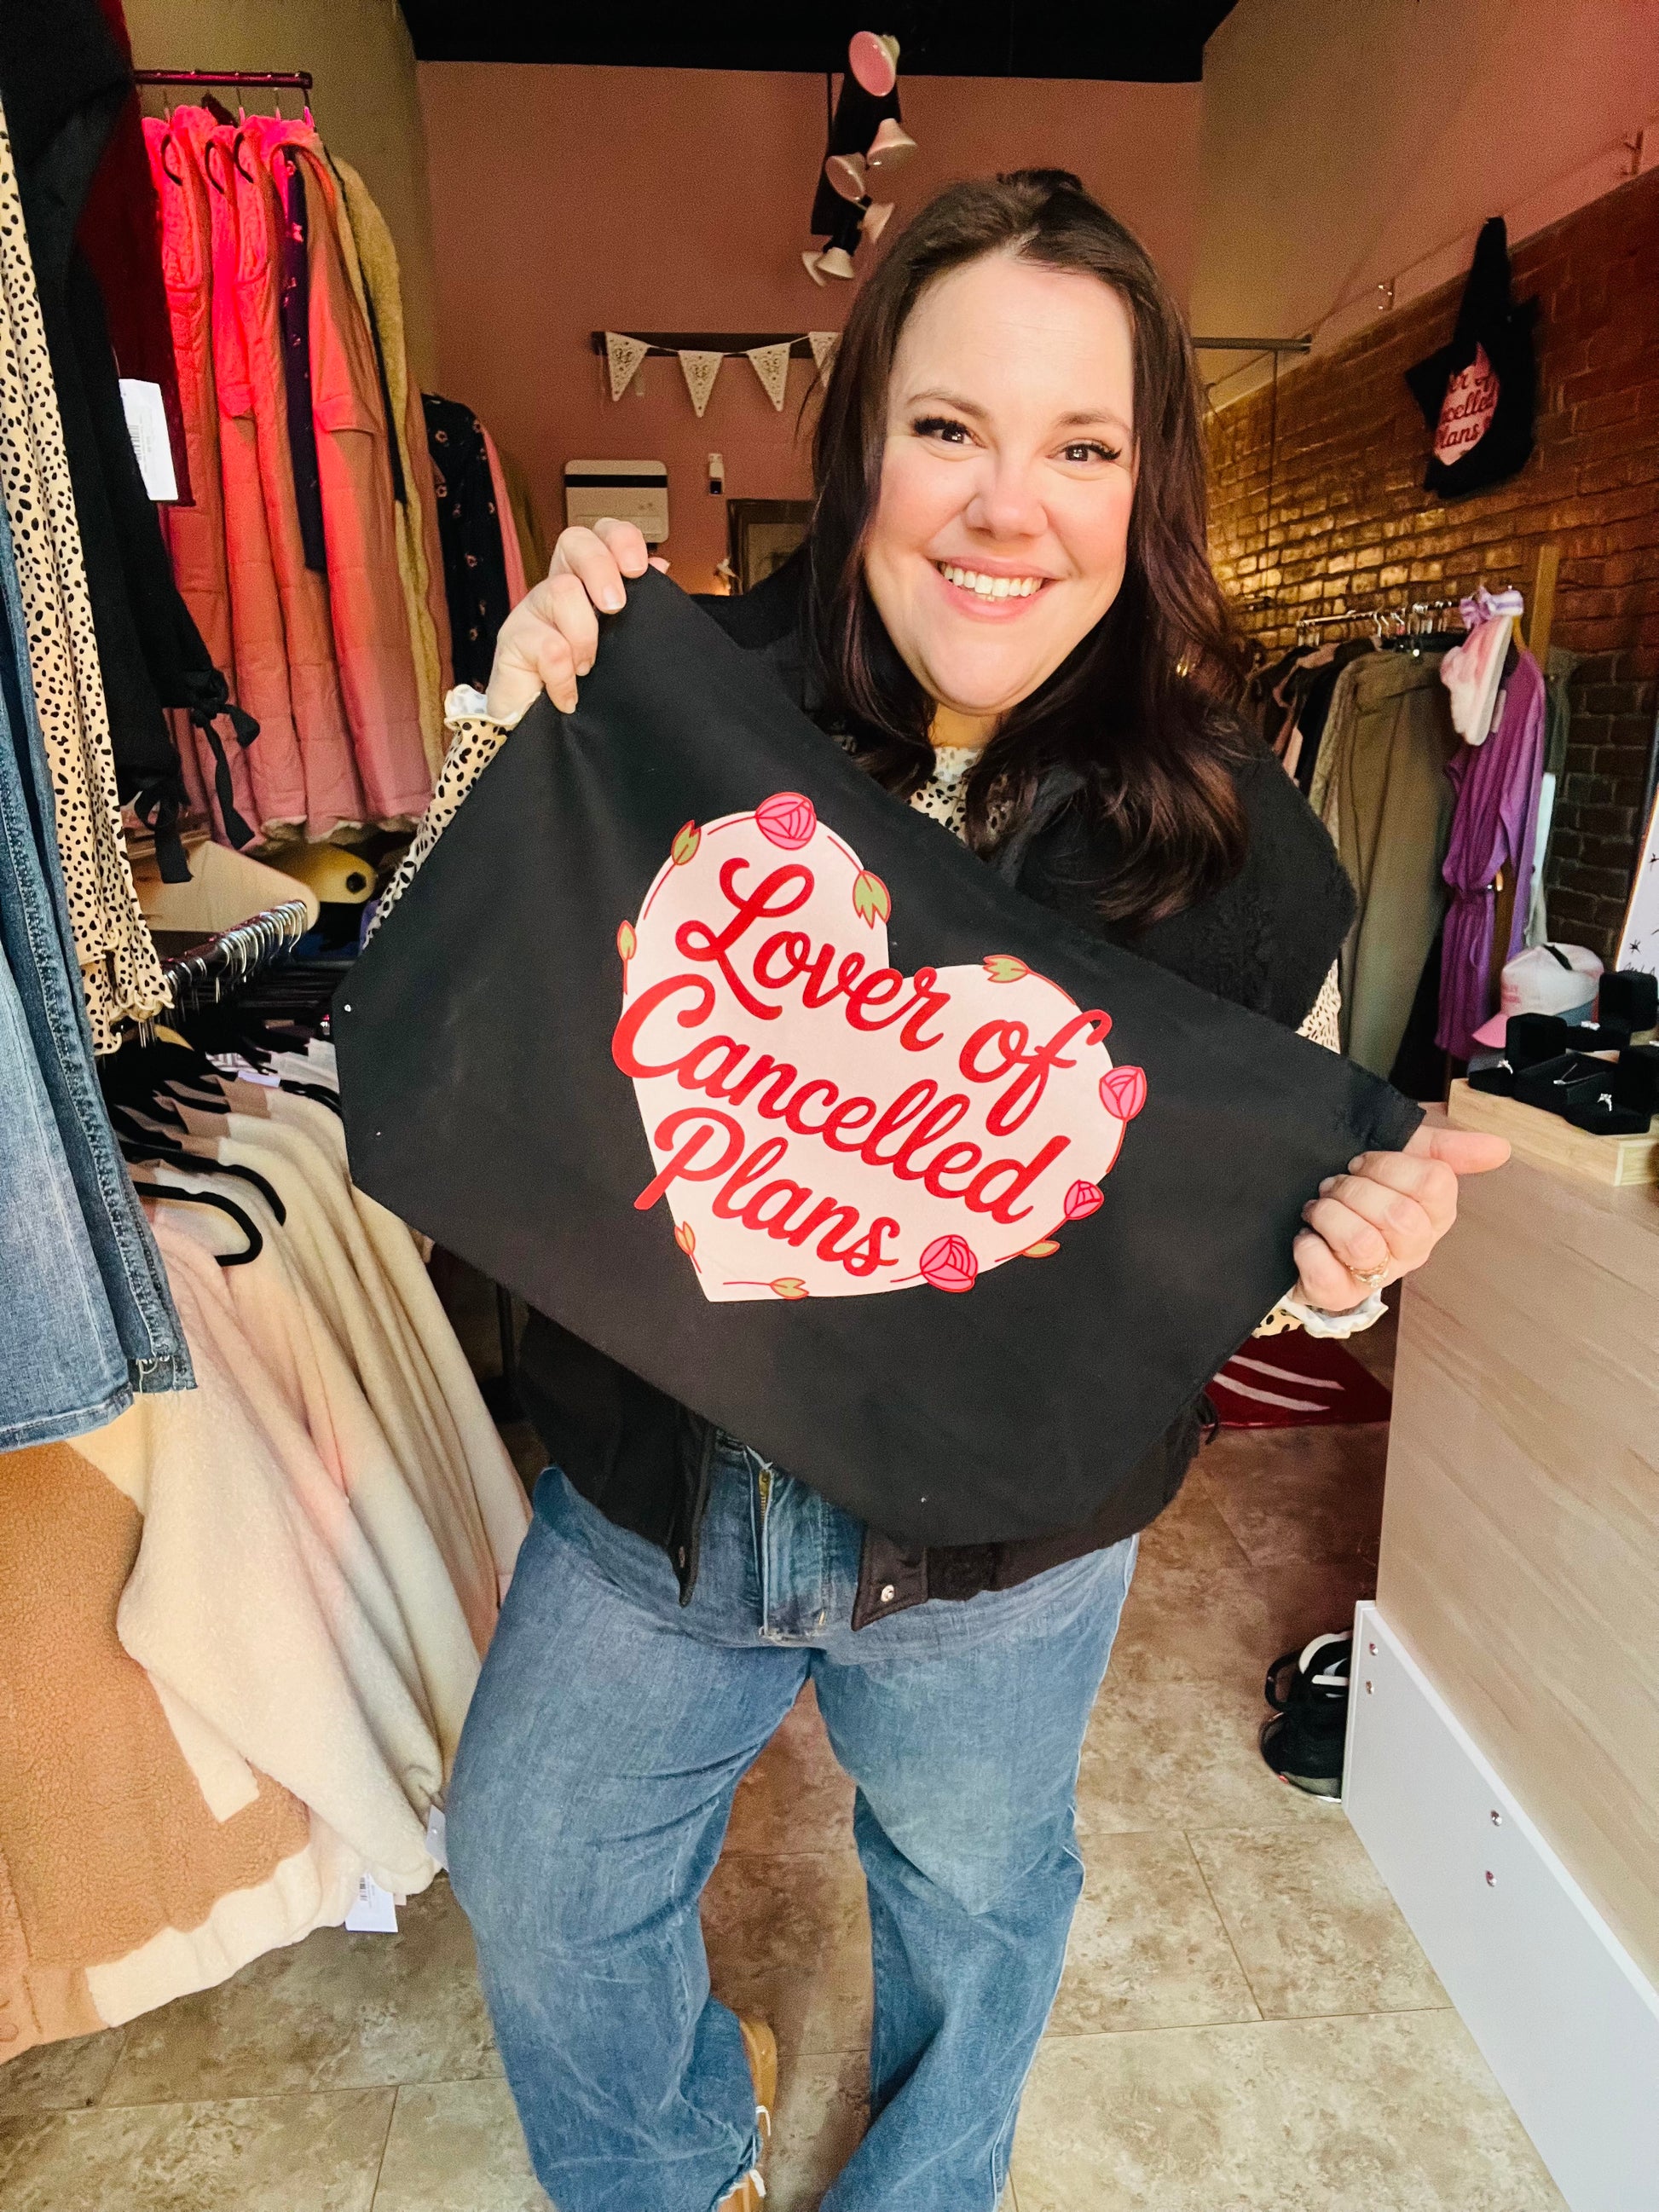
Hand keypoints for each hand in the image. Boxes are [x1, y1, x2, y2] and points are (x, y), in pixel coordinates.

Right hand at [484, 519, 667, 722]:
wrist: (545, 738)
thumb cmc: (587, 690)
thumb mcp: (621, 647)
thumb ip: (639, 608)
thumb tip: (661, 567)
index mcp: (587, 584)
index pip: (600, 536)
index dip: (619, 538)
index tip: (639, 568)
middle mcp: (558, 589)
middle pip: (573, 540)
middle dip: (600, 569)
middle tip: (615, 608)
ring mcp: (531, 612)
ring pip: (561, 590)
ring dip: (584, 635)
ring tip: (587, 668)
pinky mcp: (512, 642)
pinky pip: (546, 645)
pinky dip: (563, 674)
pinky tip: (568, 695)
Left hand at [1291, 1123, 1509, 1312]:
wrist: (1300, 1214)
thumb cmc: (1360, 1185)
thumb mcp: (1399, 1153)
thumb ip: (1447, 1148)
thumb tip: (1500, 1148)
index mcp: (1433, 1213)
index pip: (1434, 1183)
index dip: (1388, 1165)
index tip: (1361, 1163)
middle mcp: (1413, 1249)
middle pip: (1399, 1216)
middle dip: (1354, 1190)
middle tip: (1334, 1186)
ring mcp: (1378, 1276)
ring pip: (1362, 1244)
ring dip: (1328, 1215)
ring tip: (1318, 1210)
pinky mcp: (1339, 1296)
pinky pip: (1327, 1275)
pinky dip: (1308, 1248)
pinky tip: (1306, 1237)